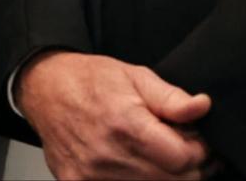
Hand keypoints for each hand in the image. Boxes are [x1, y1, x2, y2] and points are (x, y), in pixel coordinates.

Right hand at [17, 50, 214, 179]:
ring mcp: (90, 175)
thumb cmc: (88, 80)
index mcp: (125, 123)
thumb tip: (202, 107)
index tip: (195, 140)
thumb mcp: (135, 76)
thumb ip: (171, 98)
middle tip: (180, 146)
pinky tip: (133, 163)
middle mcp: (107, 154)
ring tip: (155, 152)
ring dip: (163, 175)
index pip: (183, 159)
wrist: (43, 89)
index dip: (199, 150)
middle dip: (187, 167)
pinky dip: (135, 180)